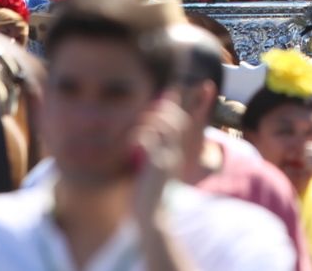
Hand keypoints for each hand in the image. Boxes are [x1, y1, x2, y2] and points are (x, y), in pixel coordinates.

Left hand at [130, 98, 186, 226]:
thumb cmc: (149, 196)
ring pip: (167, 128)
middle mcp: (175, 154)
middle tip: (148, 109)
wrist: (152, 218)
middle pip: (177, 122)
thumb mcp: (153, 172)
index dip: (175, 107)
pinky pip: (150, 141)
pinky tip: (130, 143)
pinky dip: (140, 136)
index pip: (181, 124)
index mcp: (175, 154)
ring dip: (152, 121)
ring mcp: (167, 160)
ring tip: (139, 126)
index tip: (168, 94)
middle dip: (164, 110)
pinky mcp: (156, 167)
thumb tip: (145, 145)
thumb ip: (152, 156)